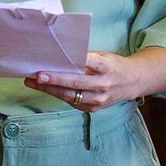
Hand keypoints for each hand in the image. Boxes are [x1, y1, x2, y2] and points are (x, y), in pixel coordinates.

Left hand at [24, 51, 146, 111]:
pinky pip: (72, 102)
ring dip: (50, 89)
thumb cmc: (114, 65)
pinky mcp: (94, 109)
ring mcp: (99, 99)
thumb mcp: (104, 56)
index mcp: (106, 67)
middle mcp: (103, 85)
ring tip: (32, 82)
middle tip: (37, 76)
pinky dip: (58, 95)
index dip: (72, 62)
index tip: (56, 60)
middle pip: (76, 83)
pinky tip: (46, 88)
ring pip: (70, 96)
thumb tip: (60, 57)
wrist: (133, 82)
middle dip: (54, 80)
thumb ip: (85, 58)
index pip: (89, 62)